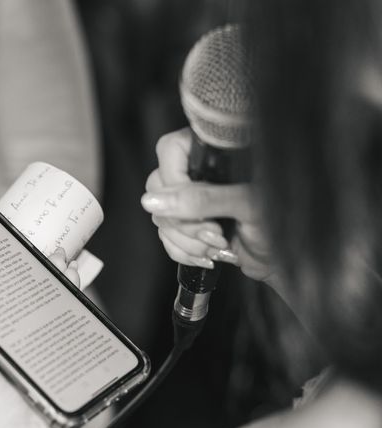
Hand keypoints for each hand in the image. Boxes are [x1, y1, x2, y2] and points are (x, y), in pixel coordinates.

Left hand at [0, 237, 77, 427]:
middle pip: (7, 279)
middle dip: (19, 253)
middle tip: (29, 234)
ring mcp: (24, 335)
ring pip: (36, 290)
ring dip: (47, 269)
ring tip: (57, 253)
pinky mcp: (49, 345)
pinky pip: (59, 309)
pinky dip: (67, 291)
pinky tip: (74, 281)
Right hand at [141, 128, 276, 284]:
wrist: (288, 259)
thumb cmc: (283, 222)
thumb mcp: (245, 205)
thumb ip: (202, 199)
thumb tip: (155, 201)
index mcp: (215, 153)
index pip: (170, 151)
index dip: (174, 182)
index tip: (192, 209)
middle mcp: (200, 171)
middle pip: (159, 188)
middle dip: (184, 221)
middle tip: (215, 233)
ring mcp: (192, 199)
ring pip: (161, 216)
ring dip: (187, 240)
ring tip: (218, 246)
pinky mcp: (189, 224)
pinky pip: (166, 236)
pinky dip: (184, 251)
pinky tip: (208, 255)